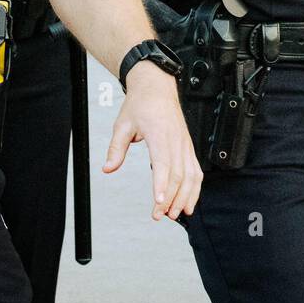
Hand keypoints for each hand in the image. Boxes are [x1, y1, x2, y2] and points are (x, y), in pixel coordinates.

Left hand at [103, 62, 202, 221]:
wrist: (157, 86)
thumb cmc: (140, 104)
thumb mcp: (122, 124)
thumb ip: (116, 149)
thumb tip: (108, 169)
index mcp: (160, 134)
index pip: (164, 164)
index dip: (162, 185)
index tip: (158, 202)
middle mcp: (176, 140)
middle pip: (179, 175)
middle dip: (171, 198)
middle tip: (160, 215)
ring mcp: (185, 144)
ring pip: (192, 175)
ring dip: (186, 196)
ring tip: (176, 214)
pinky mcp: (188, 147)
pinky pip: (196, 170)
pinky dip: (194, 188)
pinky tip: (189, 201)